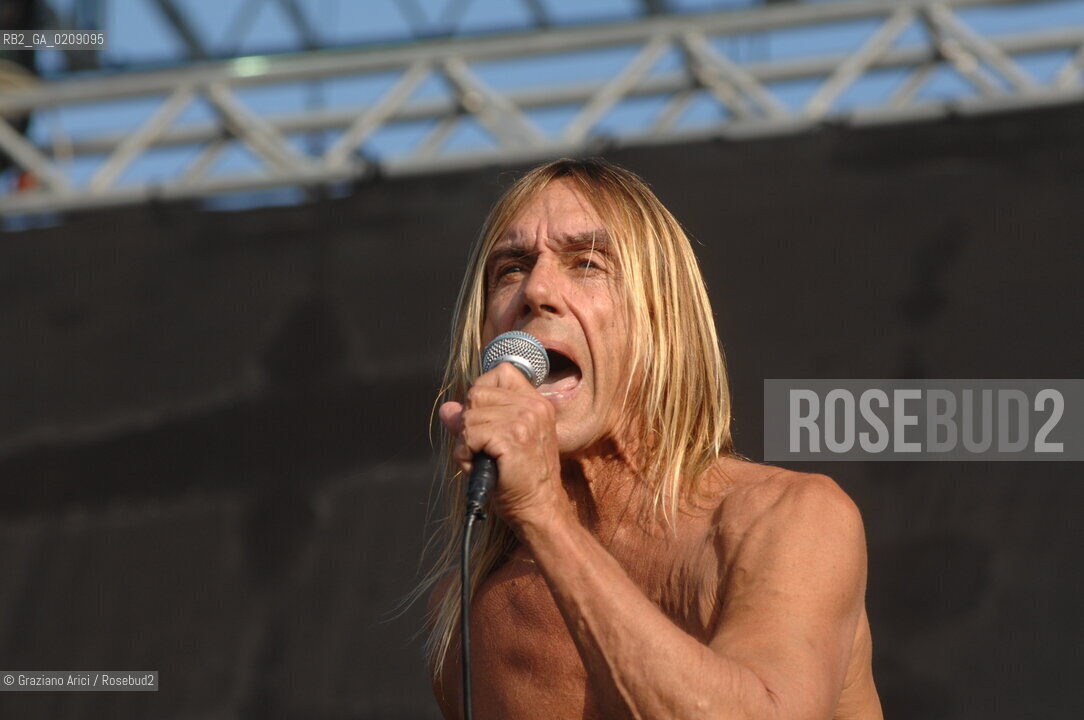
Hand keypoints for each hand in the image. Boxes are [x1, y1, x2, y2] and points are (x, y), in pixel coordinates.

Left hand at [438, 362, 563, 529]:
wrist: (538, 509)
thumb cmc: (521, 480)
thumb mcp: (499, 443)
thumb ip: (475, 421)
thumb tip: (447, 409)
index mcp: (536, 403)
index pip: (501, 372)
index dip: (482, 393)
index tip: (485, 420)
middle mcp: (533, 407)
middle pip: (477, 393)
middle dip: (469, 423)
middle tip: (482, 449)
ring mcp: (524, 420)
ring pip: (469, 416)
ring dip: (465, 443)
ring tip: (482, 460)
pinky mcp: (512, 437)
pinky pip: (469, 436)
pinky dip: (464, 455)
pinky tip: (478, 467)